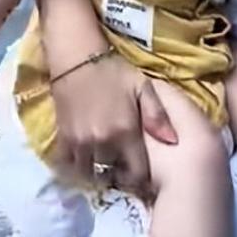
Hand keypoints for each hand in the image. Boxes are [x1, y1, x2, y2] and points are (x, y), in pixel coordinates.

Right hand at [51, 52, 176, 198]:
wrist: (76, 59)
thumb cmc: (114, 72)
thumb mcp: (143, 87)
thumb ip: (157, 115)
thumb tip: (173, 141)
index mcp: (125, 131)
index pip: (136, 171)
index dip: (142, 177)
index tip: (145, 176)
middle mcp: (101, 142)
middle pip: (112, 175)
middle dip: (120, 176)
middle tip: (126, 172)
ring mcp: (80, 143)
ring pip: (90, 173)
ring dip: (99, 173)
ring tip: (107, 168)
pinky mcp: (63, 139)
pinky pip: (69, 164)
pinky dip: (78, 167)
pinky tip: (87, 160)